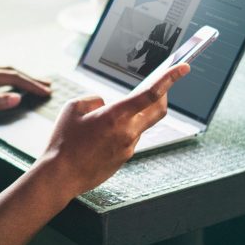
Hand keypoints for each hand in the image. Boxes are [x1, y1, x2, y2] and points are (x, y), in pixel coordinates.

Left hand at [0, 67, 51, 125]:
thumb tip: (17, 97)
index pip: (12, 76)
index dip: (31, 84)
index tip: (47, 92)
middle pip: (9, 70)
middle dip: (30, 78)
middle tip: (48, 85)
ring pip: (1, 72)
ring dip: (19, 77)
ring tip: (33, 83)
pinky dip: (7, 79)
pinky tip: (7, 85)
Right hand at [38, 63, 189, 196]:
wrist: (60, 177)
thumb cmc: (63, 142)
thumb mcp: (74, 108)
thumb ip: (94, 99)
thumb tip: (106, 104)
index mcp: (116, 116)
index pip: (151, 93)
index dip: (170, 78)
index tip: (184, 67)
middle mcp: (128, 132)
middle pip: (159, 110)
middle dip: (164, 95)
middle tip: (161, 85)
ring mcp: (128, 148)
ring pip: (141, 125)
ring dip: (134, 116)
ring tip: (106, 119)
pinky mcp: (124, 159)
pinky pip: (129, 138)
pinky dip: (123, 130)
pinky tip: (101, 135)